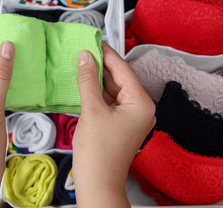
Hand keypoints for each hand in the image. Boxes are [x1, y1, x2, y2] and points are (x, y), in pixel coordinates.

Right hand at [73, 42, 155, 207]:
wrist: (97, 181)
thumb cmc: (99, 152)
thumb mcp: (92, 109)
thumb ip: (88, 80)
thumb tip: (85, 57)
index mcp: (141, 103)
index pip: (124, 70)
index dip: (107, 54)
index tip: (93, 42)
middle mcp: (140, 108)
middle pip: (119, 79)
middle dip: (101, 66)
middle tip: (84, 52)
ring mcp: (130, 116)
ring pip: (113, 90)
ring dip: (97, 79)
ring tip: (81, 64)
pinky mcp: (120, 123)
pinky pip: (109, 101)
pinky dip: (97, 92)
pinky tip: (84, 83)